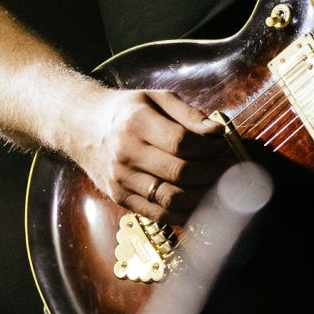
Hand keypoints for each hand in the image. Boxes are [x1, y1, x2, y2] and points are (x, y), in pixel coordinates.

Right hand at [68, 88, 228, 223]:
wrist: (82, 127)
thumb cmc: (127, 110)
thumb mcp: (156, 98)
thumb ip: (189, 114)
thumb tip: (218, 131)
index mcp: (137, 122)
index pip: (181, 142)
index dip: (208, 149)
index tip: (224, 149)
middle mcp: (126, 153)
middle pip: (178, 172)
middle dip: (211, 175)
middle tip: (230, 173)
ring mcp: (121, 179)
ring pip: (169, 198)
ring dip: (201, 197)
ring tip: (220, 191)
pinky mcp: (119, 198)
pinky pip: (156, 214)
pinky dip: (183, 214)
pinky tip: (200, 206)